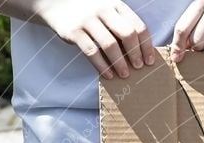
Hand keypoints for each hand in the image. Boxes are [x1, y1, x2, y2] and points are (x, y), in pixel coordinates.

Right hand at [36, 0, 154, 79]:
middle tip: (139, 67)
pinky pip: (91, 52)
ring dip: (120, 63)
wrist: (53, 2)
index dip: (146, 46)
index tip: (150, 61)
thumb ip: (121, 25)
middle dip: (136, 54)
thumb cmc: (88, 12)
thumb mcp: (107, 10)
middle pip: (127, 34)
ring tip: (125, 74)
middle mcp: (103, 9)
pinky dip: (102, 66)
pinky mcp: (73, 31)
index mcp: (116, 5)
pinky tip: (109, 75)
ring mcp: (87, 19)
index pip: (138, 26)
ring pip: (110, 44)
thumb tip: (141, 54)